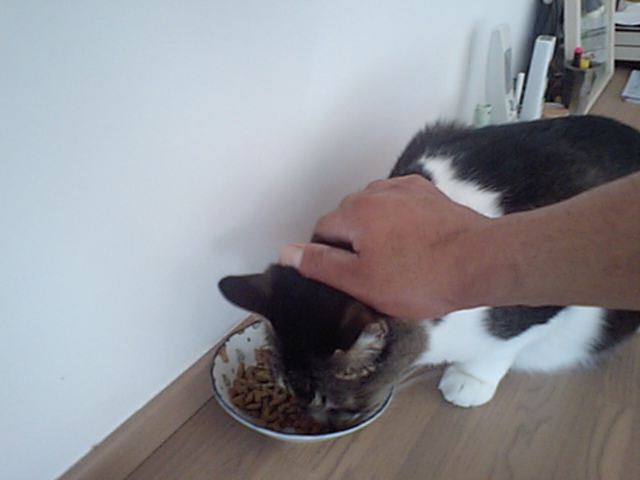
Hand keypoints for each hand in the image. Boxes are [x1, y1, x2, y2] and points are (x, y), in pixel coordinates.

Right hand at [278, 175, 494, 317]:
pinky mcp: (428, 192)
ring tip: (397, 259)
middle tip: (373, 274)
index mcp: (354, 210)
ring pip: (374, 209)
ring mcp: (405, 188)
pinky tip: (414, 241)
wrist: (480, 261)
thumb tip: (287, 252)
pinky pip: (399, 203)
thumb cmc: (421, 277)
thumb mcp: (361, 281)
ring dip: (375, 229)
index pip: (321, 230)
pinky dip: (398, 219)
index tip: (348, 278)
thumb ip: (320, 264)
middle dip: (352, 242)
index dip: (328, 257)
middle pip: (348, 217)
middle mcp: (376, 190)